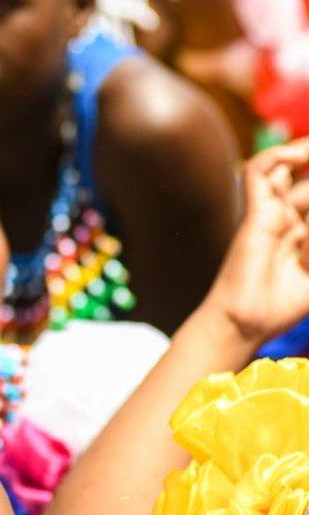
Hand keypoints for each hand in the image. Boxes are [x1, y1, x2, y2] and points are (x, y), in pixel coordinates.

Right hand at [203, 138, 308, 343]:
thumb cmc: (282, 304)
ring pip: (291, 168)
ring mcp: (271, 211)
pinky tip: (295, 157)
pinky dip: (275, 156)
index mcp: (304, 228)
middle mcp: (289, 214)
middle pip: (306, 177)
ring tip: (307, 182)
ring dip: (307, 168)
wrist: (247, 322)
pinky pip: (258, 171)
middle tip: (308, 223)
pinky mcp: (254, 213)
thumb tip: (307, 221)